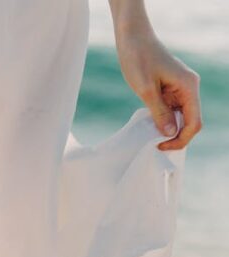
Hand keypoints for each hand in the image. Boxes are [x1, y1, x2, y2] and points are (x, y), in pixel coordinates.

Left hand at [114, 25, 201, 150]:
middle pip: (190, 122)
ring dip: (168, 129)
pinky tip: (150, 124)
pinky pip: (173, 111)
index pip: (194, 122)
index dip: (180, 139)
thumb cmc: (138, 59)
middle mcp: (189, 88)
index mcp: (189, 86)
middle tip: (154, 144)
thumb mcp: (146, 90)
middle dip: (175, 136)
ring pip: (181, 118)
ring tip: (150, 135)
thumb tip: (171, 133)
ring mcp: (181, 89)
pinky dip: (163, 120)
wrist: (133, 39)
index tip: (160, 145)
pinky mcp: (172, 90)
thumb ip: (160, 113)